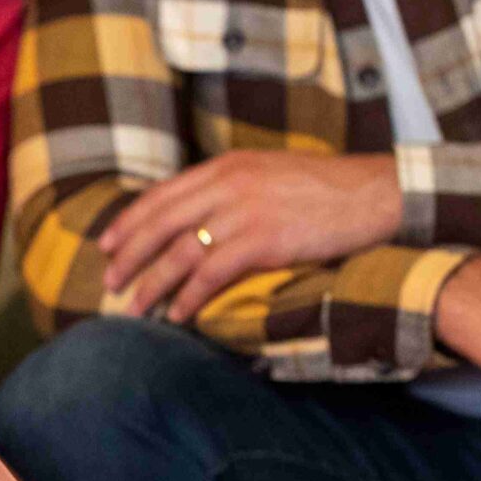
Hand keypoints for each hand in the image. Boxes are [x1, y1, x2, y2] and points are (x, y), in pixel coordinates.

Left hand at [98, 152, 400, 323]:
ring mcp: (244, 212)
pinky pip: (211, 273)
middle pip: (161, 223)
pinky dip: (190, 297)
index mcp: (227, 165)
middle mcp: (228, 184)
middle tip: (108, 282)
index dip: (129, 221)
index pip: (162, 195)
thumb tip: (201, 215)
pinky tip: (179, 314)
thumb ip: (232, 188)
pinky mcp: (263, 241)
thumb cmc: (326, 189)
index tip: (106, 244)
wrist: (373, 193)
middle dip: (129, 256)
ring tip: (135, 308)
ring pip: (179, 252)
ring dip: (152, 284)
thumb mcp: (270, 174)